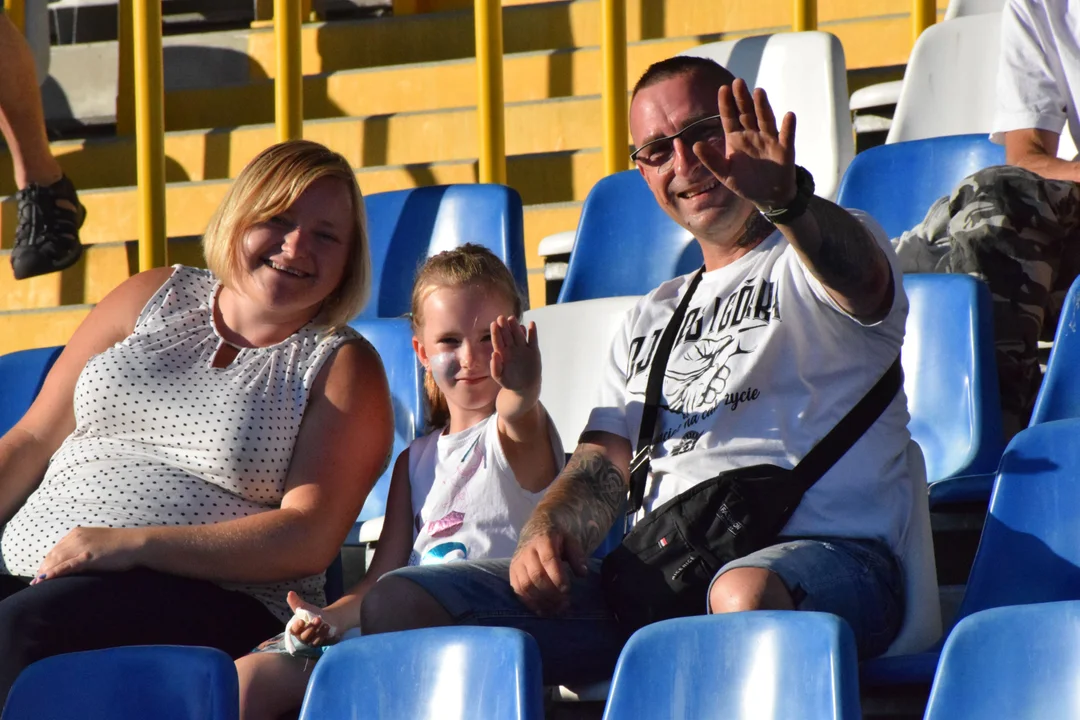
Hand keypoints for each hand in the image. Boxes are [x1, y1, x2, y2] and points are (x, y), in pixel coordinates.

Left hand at [33, 526, 145, 582]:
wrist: (138, 544)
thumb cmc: (122, 546)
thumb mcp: (99, 545)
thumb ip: (85, 550)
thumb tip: (77, 562)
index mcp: (78, 533)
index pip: (55, 549)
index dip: (47, 563)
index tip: (43, 574)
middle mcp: (76, 537)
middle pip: (52, 555)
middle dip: (43, 569)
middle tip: (36, 584)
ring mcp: (81, 546)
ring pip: (56, 561)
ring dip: (45, 573)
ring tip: (37, 586)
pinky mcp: (88, 556)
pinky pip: (66, 566)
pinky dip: (53, 573)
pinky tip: (44, 580)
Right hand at [286, 591, 341, 647]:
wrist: (327, 619)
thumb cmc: (312, 614)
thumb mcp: (304, 608)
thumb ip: (296, 602)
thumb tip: (290, 593)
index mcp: (297, 630)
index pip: (293, 630)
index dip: (297, 627)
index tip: (301, 621)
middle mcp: (303, 638)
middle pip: (304, 636)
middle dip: (310, 628)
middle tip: (317, 619)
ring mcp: (312, 642)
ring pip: (314, 641)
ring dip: (319, 633)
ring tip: (325, 624)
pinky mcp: (322, 643)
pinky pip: (323, 642)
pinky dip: (326, 635)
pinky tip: (329, 628)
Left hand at [490, 316, 540, 395]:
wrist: (525, 387)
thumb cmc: (510, 382)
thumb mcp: (500, 378)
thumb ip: (495, 368)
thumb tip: (494, 354)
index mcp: (502, 353)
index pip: (498, 341)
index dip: (496, 333)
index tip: (493, 324)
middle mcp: (512, 348)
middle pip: (507, 335)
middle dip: (504, 327)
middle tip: (501, 318)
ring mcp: (523, 348)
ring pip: (519, 335)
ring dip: (516, 327)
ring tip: (512, 319)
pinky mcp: (533, 350)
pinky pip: (533, 340)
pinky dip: (533, 332)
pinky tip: (531, 324)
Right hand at [509, 527, 587, 615]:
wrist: (534, 530)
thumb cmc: (555, 537)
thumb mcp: (570, 540)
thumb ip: (577, 556)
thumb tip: (583, 574)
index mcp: (543, 540)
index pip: (548, 560)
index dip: (557, 577)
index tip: (567, 590)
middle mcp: (527, 551)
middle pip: (536, 575)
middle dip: (551, 592)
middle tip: (565, 603)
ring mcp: (517, 562)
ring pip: (526, 585)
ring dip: (541, 600)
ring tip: (556, 609)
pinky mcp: (512, 572)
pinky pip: (518, 590)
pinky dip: (530, 603)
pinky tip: (542, 610)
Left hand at [694, 78, 797, 212]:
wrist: (767, 197)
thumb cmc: (745, 183)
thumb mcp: (724, 174)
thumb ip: (711, 160)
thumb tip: (695, 145)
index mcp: (736, 139)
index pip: (730, 118)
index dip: (726, 104)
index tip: (723, 89)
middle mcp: (752, 135)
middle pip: (747, 114)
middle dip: (742, 99)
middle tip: (738, 82)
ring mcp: (769, 140)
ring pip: (765, 120)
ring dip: (763, 106)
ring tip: (758, 92)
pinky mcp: (785, 150)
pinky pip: (787, 136)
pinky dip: (788, 127)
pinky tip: (788, 115)